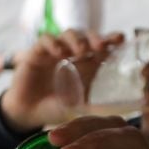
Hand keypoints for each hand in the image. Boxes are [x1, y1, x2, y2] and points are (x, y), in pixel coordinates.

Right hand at [0, 31, 122, 130]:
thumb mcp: (78, 108)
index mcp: (85, 63)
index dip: (111, 39)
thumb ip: (95, 106)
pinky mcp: (37, 52)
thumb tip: (120, 113)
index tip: (121, 40)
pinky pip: (46, 40)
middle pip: (87, 36)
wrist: (27, 114)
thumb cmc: (54, 109)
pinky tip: (59, 53)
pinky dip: (53, 43)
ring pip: (68, 34)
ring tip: (80, 51)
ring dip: (76, 39)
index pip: (101, 45)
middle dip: (95, 37)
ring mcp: (54, 51)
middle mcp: (71, 54)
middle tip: (100, 47)